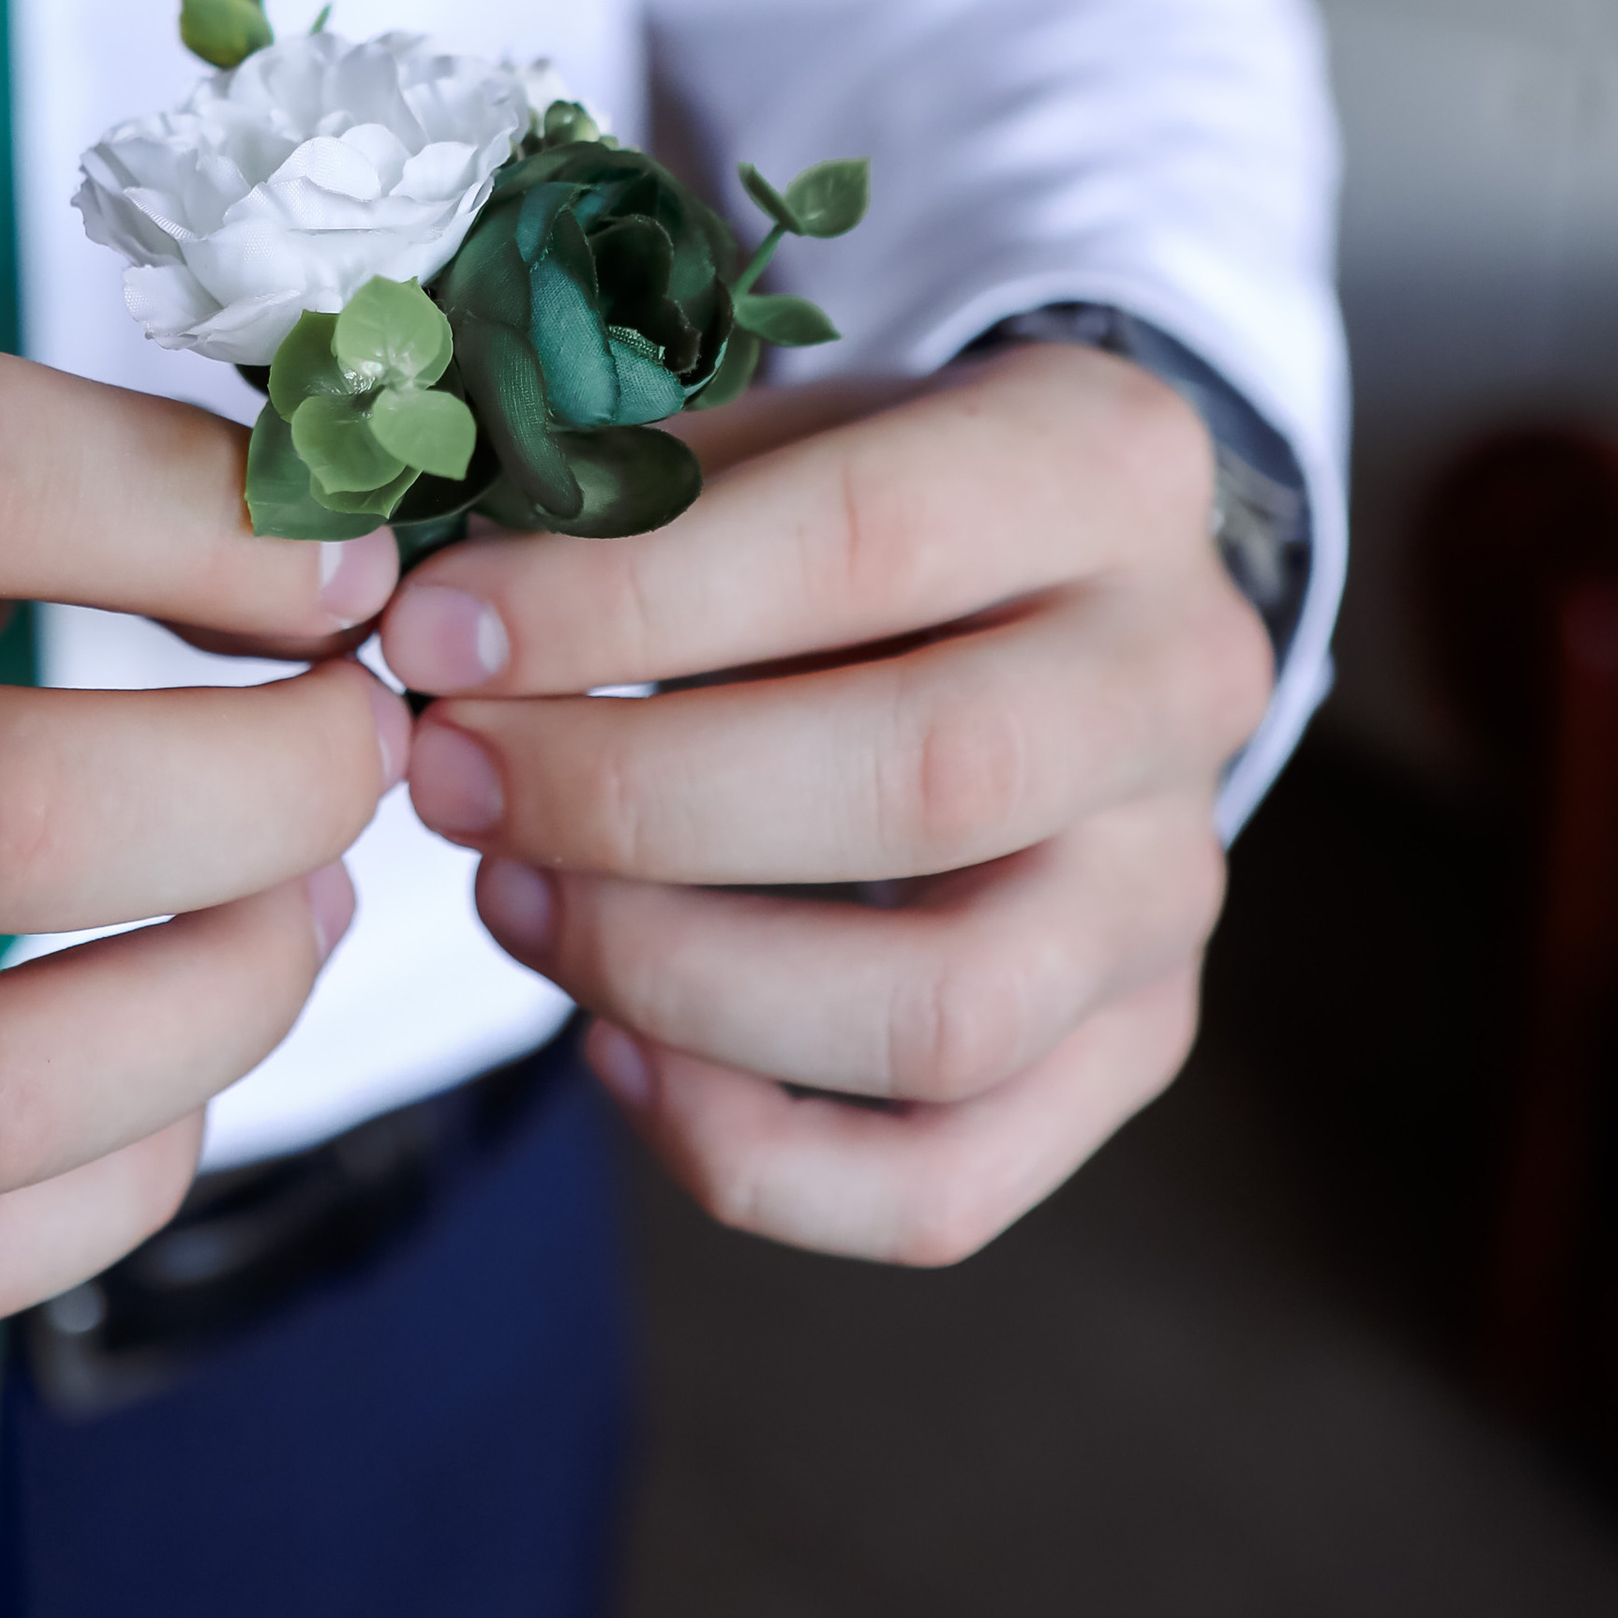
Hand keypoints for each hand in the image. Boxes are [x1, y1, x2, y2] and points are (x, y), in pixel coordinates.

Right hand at [0, 352, 405, 1319]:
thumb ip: (56, 477)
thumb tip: (348, 555)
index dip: (210, 512)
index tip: (347, 558)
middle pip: (5, 816)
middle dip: (277, 784)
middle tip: (354, 747)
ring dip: (235, 996)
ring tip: (292, 905)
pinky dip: (137, 1162)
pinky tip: (169, 1060)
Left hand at [381, 343, 1273, 1262]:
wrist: (1035, 598)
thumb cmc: (852, 508)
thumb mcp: (763, 433)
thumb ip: (621, 502)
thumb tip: (435, 619)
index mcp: (1103, 463)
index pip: (864, 540)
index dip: (621, 602)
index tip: (435, 636)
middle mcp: (1182, 675)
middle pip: (929, 784)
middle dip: (635, 800)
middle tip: (453, 777)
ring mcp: (1173, 884)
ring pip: (949, 1012)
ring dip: (678, 980)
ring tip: (513, 897)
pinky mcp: (1134, 1042)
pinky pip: (946, 1183)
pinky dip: (749, 1156)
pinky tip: (614, 1050)